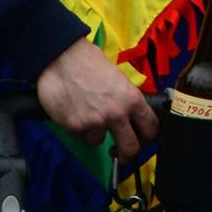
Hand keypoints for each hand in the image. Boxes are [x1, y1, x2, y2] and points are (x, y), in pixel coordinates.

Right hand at [36, 40, 158, 161]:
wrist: (61, 56)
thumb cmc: (88, 62)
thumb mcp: (117, 78)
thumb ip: (126, 100)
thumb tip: (132, 117)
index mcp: (131, 99)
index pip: (151, 128)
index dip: (147, 136)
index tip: (141, 139)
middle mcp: (116, 113)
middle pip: (131, 148)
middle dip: (126, 154)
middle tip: (121, 153)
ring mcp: (95, 122)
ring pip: (98, 141)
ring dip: (92, 131)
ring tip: (85, 111)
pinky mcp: (75, 127)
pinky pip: (78, 135)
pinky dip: (75, 126)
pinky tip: (72, 109)